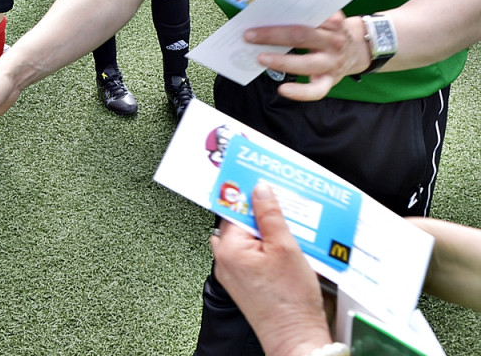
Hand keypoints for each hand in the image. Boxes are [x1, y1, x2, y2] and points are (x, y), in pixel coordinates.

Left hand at [211, 184, 331, 355]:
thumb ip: (270, 214)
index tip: (259, 181)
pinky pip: (251, 256)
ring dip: (265, 231)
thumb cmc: (290, 300)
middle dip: (260, 213)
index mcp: (228, 247)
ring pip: (247, 239)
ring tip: (288, 228)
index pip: (234, 208)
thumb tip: (260, 189)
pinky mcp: (243, 284)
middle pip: (240, 223)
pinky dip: (265, 249)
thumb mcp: (285, 247)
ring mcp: (232, 273)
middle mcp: (224, 260)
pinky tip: (286, 249)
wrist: (296, 337)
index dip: (250, 195)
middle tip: (282, 205)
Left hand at [244, 12, 370, 100]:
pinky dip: (299, 92)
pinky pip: (316, 90)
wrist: (360, 49)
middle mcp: (333, 42)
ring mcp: (332, 62)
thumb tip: (270, 12)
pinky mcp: (330, 80)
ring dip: (281, 61)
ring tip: (260, 58)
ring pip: (306, 63)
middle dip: (272, 35)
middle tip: (249, 36)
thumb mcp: (325, 18)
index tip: (263, 12)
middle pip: (301, 36)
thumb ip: (306, 15)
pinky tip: (283, 90)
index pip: (308, 14)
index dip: (285, 13)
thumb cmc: (330, 31)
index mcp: (331, 22)